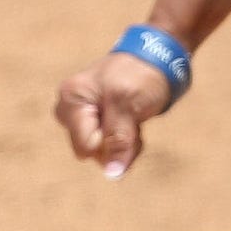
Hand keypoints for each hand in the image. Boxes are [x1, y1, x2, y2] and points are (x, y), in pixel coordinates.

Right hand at [54, 52, 174, 180]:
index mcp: (71, 100)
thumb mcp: (128, 106)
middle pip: (92, 152)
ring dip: (126, 141)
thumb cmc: (140, 75)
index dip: (109, 142)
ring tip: (136, 116)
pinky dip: (128, 138)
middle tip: (133, 117)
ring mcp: (85, 116)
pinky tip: (135, 119)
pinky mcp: (100, 120)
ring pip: (104, 151)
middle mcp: (71, 110)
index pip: (85, 146)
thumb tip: (112, 174)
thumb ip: (118, 140)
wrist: (159, 56)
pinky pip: (112, 145)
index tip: (126, 121)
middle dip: (118, 143)